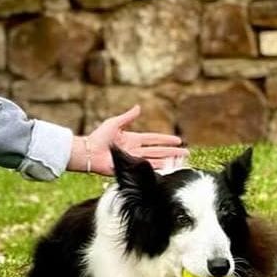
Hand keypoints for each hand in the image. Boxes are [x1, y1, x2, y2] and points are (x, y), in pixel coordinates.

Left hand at [69, 105, 186, 175]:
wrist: (89, 152)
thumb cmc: (99, 137)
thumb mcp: (114, 123)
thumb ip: (128, 117)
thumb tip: (139, 107)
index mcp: (133, 139)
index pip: (154, 139)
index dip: (166, 139)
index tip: (178, 140)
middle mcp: (136, 150)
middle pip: (159, 151)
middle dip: (173, 152)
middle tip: (187, 152)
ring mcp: (134, 160)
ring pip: (156, 160)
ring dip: (169, 160)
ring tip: (182, 160)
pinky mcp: (130, 169)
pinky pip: (146, 169)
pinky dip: (158, 169)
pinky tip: (167, 169)